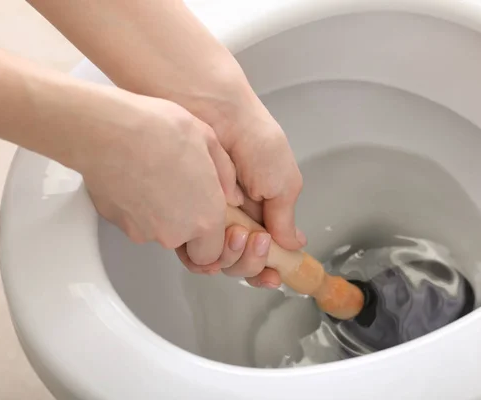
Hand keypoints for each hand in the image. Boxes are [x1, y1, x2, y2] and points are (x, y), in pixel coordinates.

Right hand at [75, 90, 273, 273]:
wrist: (107, 131)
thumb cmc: (158, 130)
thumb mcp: (208, 140)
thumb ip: (226, 174)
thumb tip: (231, 194)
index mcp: (206, 215)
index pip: (214, 253)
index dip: (211, 239)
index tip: (206, 222)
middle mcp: (176, 231)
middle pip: (186, 245)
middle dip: (186, 229)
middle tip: (181, 196)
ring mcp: (145, 231)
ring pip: (160, 233)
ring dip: (162, 215)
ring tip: (158, 178)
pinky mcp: (120, 224)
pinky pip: (136, 223)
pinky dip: (138, 208)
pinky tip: (138, 180)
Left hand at [174, 58, 306, 288]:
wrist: (217, 115)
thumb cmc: (254, 141)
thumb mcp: (282, 181)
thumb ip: (285, 217)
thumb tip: (295, 245)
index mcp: (261, 212)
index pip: (265, 253)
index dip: (269, 269)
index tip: (273, 275)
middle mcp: (235, 219)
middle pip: (242, 262)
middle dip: (253, 261)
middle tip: (258, 242)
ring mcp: (209, 219)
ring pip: (219, 260)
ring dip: (233, 257)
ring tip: (239, 232)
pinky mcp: (185, 217)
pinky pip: (191, 250)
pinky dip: (205, 253)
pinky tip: (217, 238)